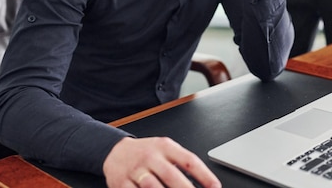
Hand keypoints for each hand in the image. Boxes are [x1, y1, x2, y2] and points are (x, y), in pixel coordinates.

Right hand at [103, 137, 220, 187]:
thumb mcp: (165, 150)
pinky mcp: (122, 183)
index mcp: (165, 147)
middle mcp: (151, 157)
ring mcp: (136, 170)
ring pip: (152, 186)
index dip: (205, 175)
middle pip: (172, 175)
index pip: (189, 160)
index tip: (215, 187)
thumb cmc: (146, 153)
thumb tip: (204, 182)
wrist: (116, 152)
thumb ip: (182, 163)